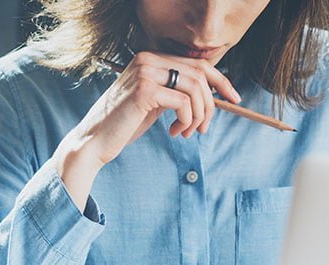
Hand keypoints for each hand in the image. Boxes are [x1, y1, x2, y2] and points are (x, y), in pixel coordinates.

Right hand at [55, 51, 241, 208]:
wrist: (93, 142)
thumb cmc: (123, 126)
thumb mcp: (154, 104)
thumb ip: (175, 92)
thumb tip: (209, 94)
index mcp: (149, 58)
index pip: (197, 63)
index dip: (221, 80)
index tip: (234, 98)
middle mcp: (147, 59)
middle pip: (200, 75)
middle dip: (210, 105)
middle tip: (204, 128)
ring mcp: (145, 73)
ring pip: (195, 89)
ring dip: (198, 116)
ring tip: (187, 133)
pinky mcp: (145, 91)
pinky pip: (183, 103)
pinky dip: (186, 121)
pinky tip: (174, 132)